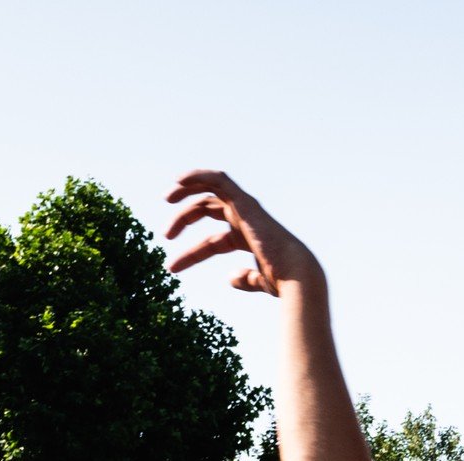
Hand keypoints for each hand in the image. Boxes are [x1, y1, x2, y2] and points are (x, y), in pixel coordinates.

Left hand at [163, 171, 322, 294]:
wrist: (297, 274)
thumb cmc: (284, 282)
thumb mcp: (260, 281)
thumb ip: (246, 279)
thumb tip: (231, 278)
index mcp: (249, 237)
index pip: (213, 241)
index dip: (191, 254)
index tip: (173, 268)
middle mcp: (246, 220)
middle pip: (207, 210)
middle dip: (184, 219)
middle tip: (166, 235)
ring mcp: (246, 209)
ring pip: (209, 192)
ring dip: (186, 191)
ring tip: (167, 199)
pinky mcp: (245, 202)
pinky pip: (219, 179)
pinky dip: (199, 176)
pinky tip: (179, 181)